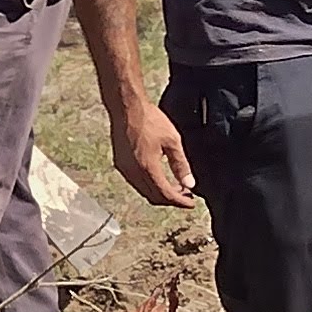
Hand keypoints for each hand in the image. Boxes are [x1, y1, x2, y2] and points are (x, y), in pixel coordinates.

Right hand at [106, 93, 196, 209]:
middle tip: (185, 195)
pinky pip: (136, 183)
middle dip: (171, 200)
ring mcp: (125, 169)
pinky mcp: (120, 164)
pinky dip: (149, 185)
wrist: (126, 108)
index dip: (180, 202)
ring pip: (144, 191)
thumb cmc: (150, 120)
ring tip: (175, 187)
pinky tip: (158, 176)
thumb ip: (181, 165)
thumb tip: (189, 184)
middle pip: (154, 197)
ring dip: (159, 193)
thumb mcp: (172, 141)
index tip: (191, 203)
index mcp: (148, 168)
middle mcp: (134, 172)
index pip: (166, 195)